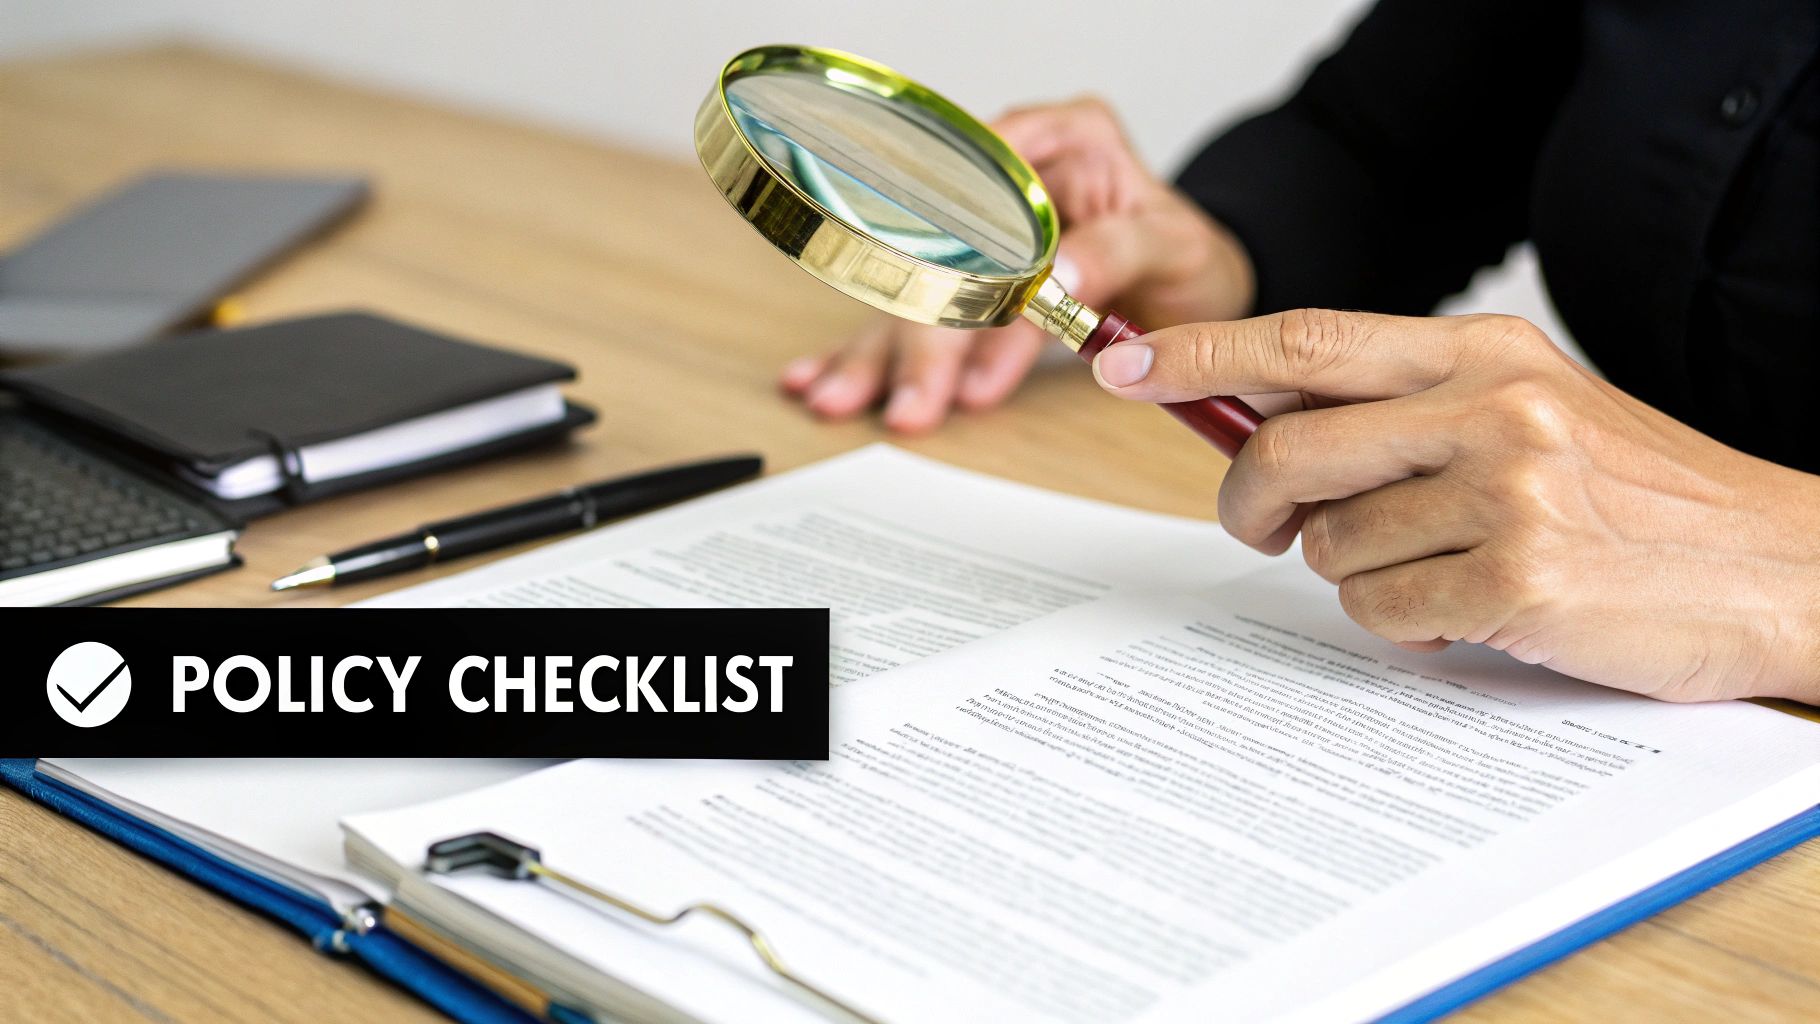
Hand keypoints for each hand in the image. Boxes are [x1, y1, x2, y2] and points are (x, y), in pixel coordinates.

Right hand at [781, 97, 1253, 433]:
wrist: (1199, 282)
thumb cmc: (1187, 252)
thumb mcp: (1172, 245)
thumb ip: (1113, 252)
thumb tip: (1054, 277)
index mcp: (1056, 139)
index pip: (983, 184)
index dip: (953, 251)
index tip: (941, 311)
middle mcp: (1007, 180)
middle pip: (942, 250)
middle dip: (916, 330)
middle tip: (908, 396)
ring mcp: (984, 234)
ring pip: (920, 291)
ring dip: (882, 355)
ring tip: (844, 398)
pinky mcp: (974, 283)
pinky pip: (926, 320)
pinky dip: (884, 357)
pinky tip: (832, 378)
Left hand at [1092, 309, 1819, 702]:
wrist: (1778, 564)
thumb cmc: (1632, 494)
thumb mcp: (1525, 409)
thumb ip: (1399, 409)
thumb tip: (1260, 423)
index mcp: (1482, 353)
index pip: (1308, 340)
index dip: (1201, 354)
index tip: (1123, 365)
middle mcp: (1491, 407)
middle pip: (1288, 451)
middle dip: (1250, 503)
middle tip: (1263, 528)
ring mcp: (1507, 492)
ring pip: (1332, 546)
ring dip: (1361, 573)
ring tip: (1442, 567)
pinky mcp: (1520, 580)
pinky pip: (1383, 612)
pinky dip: (1408, 623)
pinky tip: (1473, 608)